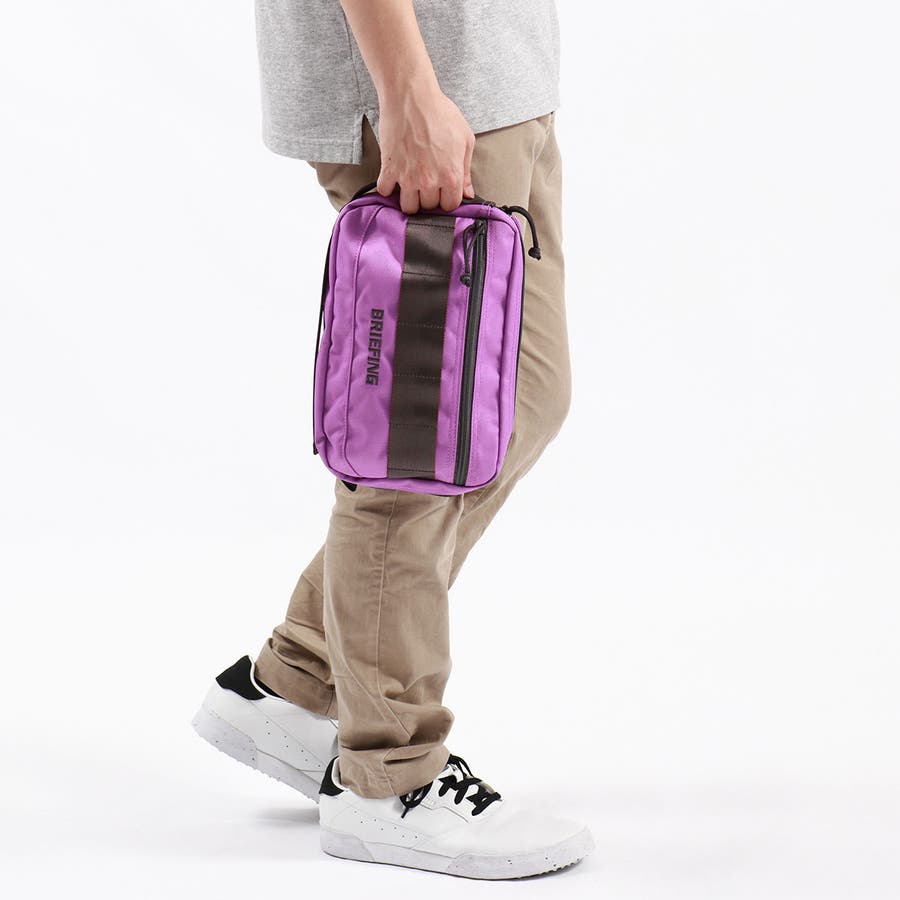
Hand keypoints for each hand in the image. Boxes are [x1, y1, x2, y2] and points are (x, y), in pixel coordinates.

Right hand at [376, 80, 475, 213]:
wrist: (411, 97)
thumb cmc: (439, 112)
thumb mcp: (465, 138)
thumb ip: (466, 170)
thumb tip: (467, 192)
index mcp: (451, 175)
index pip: (450, 206)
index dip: (447, 199)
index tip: (443, 191)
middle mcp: (430, 181)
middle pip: (429, 207)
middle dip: (429, 197)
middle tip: (427, 182)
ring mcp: (408, 177)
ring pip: (408, 207)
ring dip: (410, 198)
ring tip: (411, 185)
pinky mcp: (389, 169)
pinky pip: (385, 191)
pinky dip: (388, 187)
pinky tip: (394, 177)